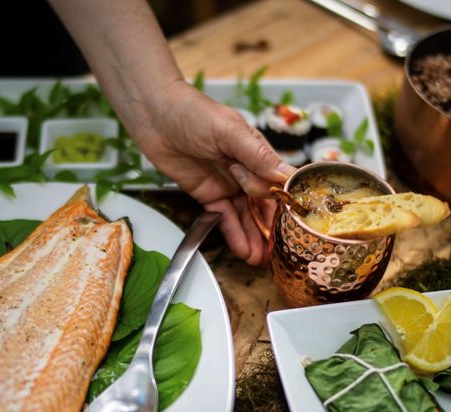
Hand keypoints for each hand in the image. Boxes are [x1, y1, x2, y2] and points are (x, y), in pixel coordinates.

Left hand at [135, 81, 295, 264]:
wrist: (154, 115)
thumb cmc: (193, 112)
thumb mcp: (229, 131)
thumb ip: (257, 156)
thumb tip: (287, 175)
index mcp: (258, 153)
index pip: (279, 184)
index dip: (288, 206)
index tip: (297, 227)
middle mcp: (247, 171)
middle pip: (264, 205)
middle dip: (272, 229)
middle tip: (280, 253)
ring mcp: (228, 184)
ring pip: (245, 216)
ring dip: (254, 238)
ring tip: (262, 260)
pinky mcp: (208, 195)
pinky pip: (224, 218)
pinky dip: (234, 234)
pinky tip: (244, 249)